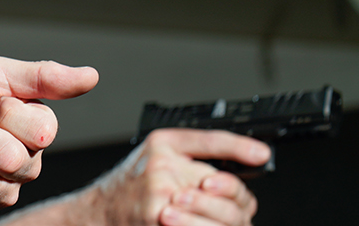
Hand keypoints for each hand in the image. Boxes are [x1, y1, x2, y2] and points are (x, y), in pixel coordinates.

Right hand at [78, 128, 267, 225]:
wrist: (97, 213)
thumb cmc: (131, 186)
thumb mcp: (159, 155)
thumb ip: (197, 154)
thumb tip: (252, 158)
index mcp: (163, 145)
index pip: (211, 141)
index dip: (241, 148)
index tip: (262, 155)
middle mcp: (162, 167)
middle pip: (224, 184)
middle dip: (235, 202)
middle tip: (236, 211)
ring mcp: (162, 197)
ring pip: (221, 213)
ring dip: (228, 221)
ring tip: (222, 223)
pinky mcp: (160, 219)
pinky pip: (203, 225)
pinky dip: (209, 225)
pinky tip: (204, 223)